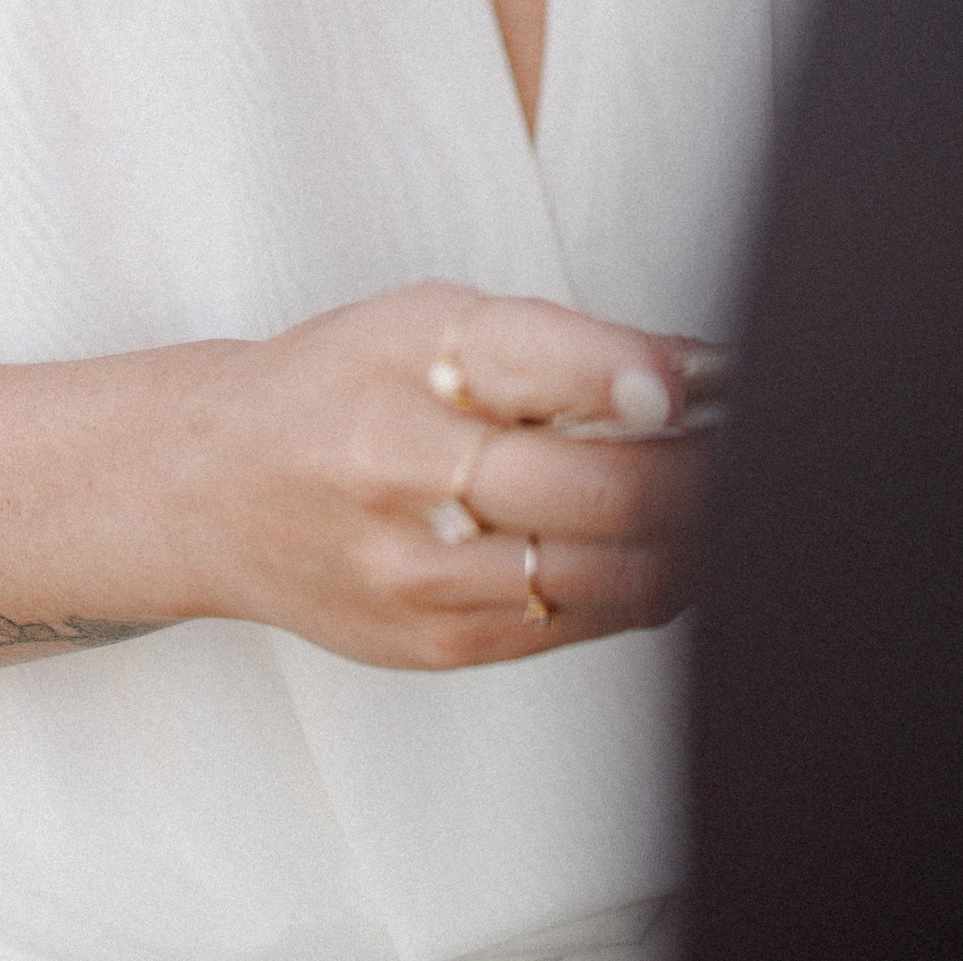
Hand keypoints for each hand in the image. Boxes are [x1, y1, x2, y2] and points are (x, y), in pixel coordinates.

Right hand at [169, 284, 714, 669]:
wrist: (212, 487)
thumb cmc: (333, 387)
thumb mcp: (425, 319)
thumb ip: (555, 344)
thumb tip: (694, 369)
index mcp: (406, 356)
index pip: (552, 367)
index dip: (651, 378)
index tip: (720, 376)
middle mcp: (404, 463)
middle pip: (594, 488)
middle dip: (698, 468)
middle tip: (750, 440)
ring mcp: (415, 570)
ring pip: (598, 571)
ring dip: (688, 536)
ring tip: (731, 497)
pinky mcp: (430, 643)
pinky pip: (569, 625)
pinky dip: (642, 587)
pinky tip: (675, 552)